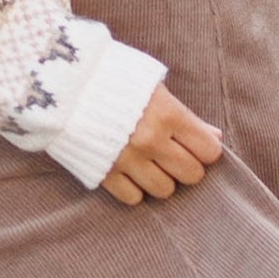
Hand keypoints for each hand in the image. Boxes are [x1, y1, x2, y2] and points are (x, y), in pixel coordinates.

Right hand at [101, 84, 223, 206]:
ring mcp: (127, 159)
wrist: (63, 84)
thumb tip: (215, 138)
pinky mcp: (104, 173)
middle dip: (186, 166)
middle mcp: (151, 140)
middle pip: (191, 175)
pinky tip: (129, 172)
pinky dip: (134, 189)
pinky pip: (133, 198)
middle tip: (173, 156)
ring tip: (150, 164)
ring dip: (161, 179)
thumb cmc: (113, 79)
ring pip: (165, 190)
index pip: (209, 151)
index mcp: (168, 114)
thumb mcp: (154, 88)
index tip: (195, 145)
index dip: (205, 149)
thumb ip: (186, 116)